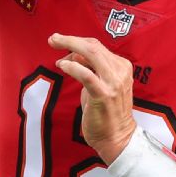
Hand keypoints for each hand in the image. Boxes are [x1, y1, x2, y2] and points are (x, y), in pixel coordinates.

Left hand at [48, 33, 137, 162]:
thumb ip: (90, 69)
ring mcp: (113, 83)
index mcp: (122, 67)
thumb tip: (74, 54)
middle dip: (70, 39)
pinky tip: (62, 65)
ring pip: (91, 54)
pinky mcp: (103, 95)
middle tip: (53, 38)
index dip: (77, 41)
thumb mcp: (101, 85)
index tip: (61, 41)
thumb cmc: (106, 112)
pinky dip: (72, 67)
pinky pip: (86, 74)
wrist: (116, 138)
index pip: (97, 46)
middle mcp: (120, 72)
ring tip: (54, 48)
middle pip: (93, 46)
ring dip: (69, 47)